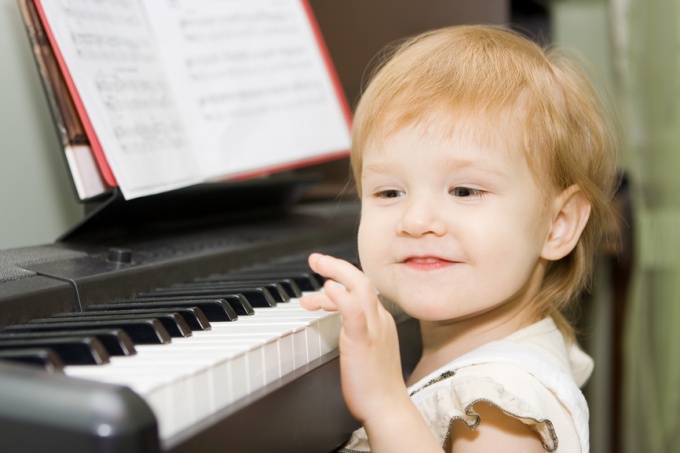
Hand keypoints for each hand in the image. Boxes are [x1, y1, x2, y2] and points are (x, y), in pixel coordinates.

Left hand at [300, 253, 406, 424]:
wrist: (386, 408)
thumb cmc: (374, 386)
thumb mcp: (366, 352)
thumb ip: (355, 334)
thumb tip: (339, 326)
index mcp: (381, 322)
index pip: (360, 292)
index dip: (340, 282)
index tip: (324, 281)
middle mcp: (380, 320)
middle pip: (362, 281)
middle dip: (337, 266)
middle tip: (316, 259)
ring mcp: (374, 329)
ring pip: (360, 287)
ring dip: (336, 270)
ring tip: (316, 263)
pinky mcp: (363, 341)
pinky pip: (354, 311)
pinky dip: (340, 296)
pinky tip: (328, 288)